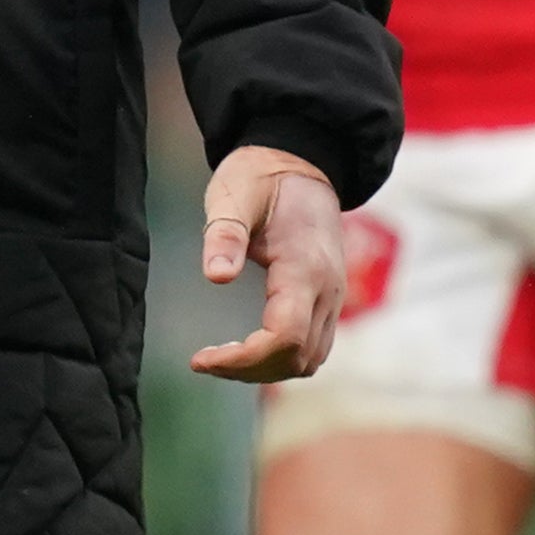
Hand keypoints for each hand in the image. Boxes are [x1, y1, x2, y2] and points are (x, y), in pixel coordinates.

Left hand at [189, 143, 349, 380]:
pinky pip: (314, 347)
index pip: (285, 338)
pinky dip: (282, 359)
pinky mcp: (329, 299)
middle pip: (299, 358)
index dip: (243, 359)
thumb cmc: (263, 178)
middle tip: (205, 361)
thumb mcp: (235, 196)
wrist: (304, 165)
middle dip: (251, 370)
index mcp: (305, 267)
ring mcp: (334, 296)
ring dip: (267, 370)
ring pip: (310, 359)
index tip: (201, 358)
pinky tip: (250, 348)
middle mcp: (328, 289)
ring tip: (225, 359)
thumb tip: (215, 278)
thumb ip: (224, 236)